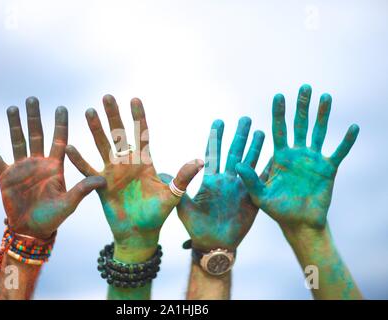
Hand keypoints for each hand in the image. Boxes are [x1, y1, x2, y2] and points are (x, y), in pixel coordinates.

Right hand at [0, 97, 105, 238]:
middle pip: (37, 134)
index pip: (59, 140)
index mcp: (55, 166)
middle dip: (35, 117)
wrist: (32, 230)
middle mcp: (38, 162)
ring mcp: (21, 168)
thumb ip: (83, 190)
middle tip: (33, 98)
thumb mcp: (70, 203)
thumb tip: (103, 180)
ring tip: (12, 108)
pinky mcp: (6, 177)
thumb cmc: (54, 218)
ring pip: (18, 141)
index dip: (60, 124)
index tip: (61, 107)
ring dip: (15, 125)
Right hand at [66, 95, 203, 262]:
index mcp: (144, 161)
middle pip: (119, 134)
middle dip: (113, 116)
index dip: (138, 117)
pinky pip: (87, 170)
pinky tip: (70, 147)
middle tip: (107, 97)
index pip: (141, 133)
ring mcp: (112, 172)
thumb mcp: (172, 195)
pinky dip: (79, 160)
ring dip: (96, 130)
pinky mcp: (100, 185)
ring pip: (102, 146)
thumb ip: (182, 178)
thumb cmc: (157, 215)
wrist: (139, 233)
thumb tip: (200, 161)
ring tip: (89, 112)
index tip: (134, 98)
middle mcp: (127, 162)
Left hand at [160, 117, 267, 251]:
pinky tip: (275, 157)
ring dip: (256, 147)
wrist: (214, 245)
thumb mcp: (183, 206)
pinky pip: (262, 182)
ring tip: (261, 130)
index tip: (219, 121)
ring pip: (250, 163)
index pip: (214, 154)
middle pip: (235, 153)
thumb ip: (176, 188)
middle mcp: (228, 181)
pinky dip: (269, 170)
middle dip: (239, 135)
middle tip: (245, 118)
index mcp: (212, 180)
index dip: (216, 138)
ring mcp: (241, 189)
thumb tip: (160, 172)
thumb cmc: (197, 227)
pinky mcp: (253, 199)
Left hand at [236, 85, 359, 230]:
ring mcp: (313, 160)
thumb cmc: (277, 210)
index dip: (279, 113)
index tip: (278, 95)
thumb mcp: (260, 195)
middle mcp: (297, 154)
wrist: (298, 224)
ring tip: (326, 97)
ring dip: (323, 115)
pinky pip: (339, 152)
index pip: (278, 129)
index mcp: (280, 157)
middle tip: (305, 87)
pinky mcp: (328, 169)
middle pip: (299, 125)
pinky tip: (354, 127)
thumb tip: (237, 164)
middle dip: (302, 106)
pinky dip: (346, 141)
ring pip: (319, 132)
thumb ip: (250, 179)